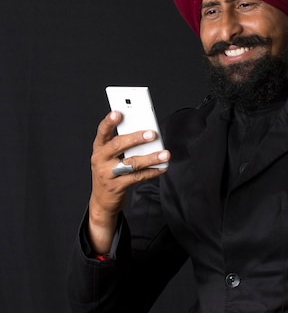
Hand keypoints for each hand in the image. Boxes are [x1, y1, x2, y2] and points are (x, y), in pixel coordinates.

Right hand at [88, 111, 169, 252]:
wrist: (101, 200)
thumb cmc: (109, 172)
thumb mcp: (109, 157)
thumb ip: (122, 145)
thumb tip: (146, 135)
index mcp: (99, 148)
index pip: (102, 132)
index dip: (109, 122)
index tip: (118, 112)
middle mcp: (100, 159)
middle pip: (118, 145)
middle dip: (136, 138)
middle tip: (152, 134)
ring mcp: (107, 174)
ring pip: (131, 163)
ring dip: (150, 158)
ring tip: (165, 154)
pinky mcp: (117, 187)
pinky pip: (137, 177)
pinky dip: (152, 172)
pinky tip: (162, 168)